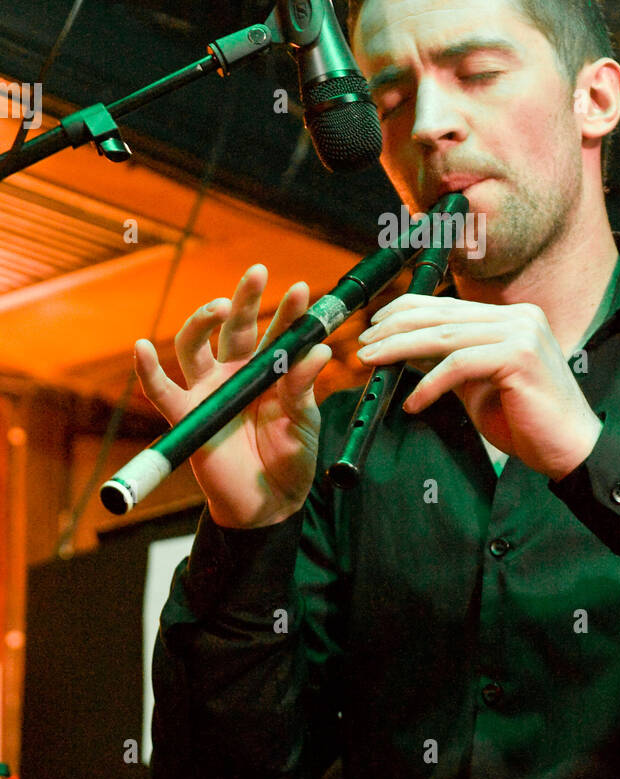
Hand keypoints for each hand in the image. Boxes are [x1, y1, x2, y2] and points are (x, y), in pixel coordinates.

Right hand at [133, 265, 331, 527]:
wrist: (269, 505)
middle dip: (245, 298)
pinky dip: (148, 370)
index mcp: (270, 370)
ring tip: (220, 307)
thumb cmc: (290, 460)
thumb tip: (319, 350)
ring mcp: (210, 391)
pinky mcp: (188, 416)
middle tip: (258, 273)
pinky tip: (141, 347)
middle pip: (235, 327)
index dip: (290, 310)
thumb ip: (305, 386)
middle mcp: (237, 372)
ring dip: (203, 321)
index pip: (279, 331)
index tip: (305, 290)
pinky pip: (162, 391)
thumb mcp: (305, 421)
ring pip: (195, 345)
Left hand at [357, 295, 601, 480]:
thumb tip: (405, 352)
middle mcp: (518, 317)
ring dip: (401, 350)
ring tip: (373, 364)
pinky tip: (413, 403)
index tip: (375, 329)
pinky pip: (459, 365)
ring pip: (445, 335)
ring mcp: (521, 332)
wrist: (571, 451)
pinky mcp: (519, 356)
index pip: (447, 305)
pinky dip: (430, 384)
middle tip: (364, 346)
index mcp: (511, 318)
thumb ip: (450, 364)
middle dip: (395, 329)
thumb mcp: (478, 385)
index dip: (405, 312)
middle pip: (441, 315)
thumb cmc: (527, 423)